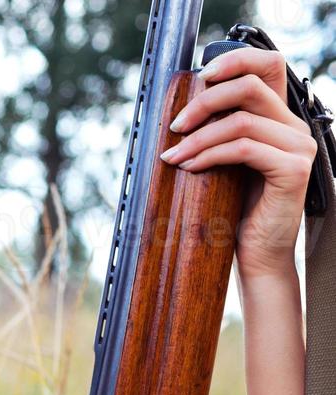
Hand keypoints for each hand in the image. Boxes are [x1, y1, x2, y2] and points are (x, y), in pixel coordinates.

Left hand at [158, 47, 318, 276]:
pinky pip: (244, 149)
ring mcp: (298, 147)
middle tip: (175, 126)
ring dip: (199, 137)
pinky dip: (210, 155)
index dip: (235, 61)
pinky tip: (190, 167)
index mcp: (280, 120)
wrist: (258, 255)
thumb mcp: (225, 166)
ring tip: (173, 157)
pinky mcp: (292, 170)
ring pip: (242, 121)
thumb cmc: (236, 214)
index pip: (268, 67)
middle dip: (206, 102)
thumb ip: (218, 136)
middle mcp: (295, 127)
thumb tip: (179, 118)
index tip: (199, 77)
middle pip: (250, 87)